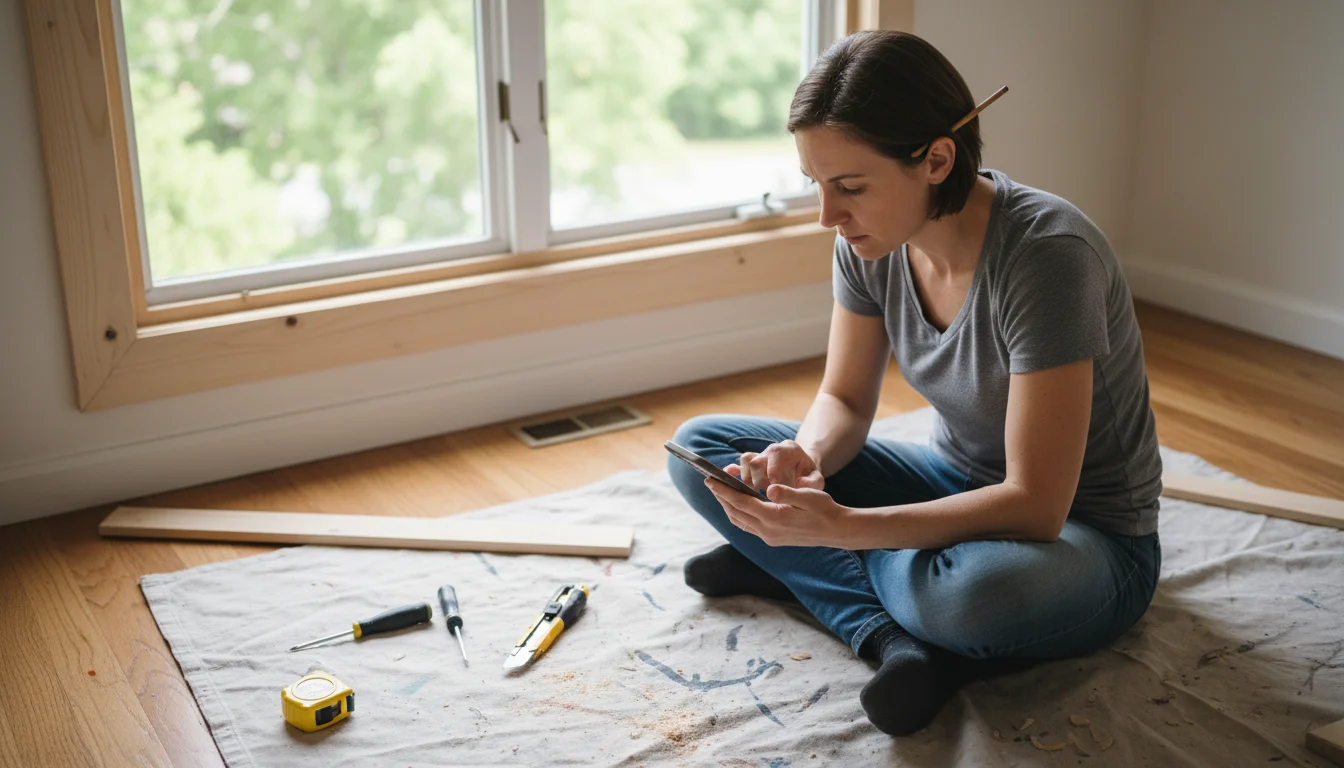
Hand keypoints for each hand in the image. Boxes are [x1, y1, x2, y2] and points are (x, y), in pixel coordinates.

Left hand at [704, 479, 851, 548]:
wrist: (837, 530)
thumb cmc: (824, 509)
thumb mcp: (808, 496)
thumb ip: (787, 492)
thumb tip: (770, 488)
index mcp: (774, 518)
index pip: (740, 502)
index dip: (723, 490)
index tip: (709, 479)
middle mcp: (768, 531)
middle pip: (735, 512)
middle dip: (721, 497)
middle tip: (711, 482)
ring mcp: (769, 537)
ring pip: (740, 521)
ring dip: (728, 506)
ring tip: (721, 492)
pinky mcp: (773, 539)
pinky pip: (748, 526)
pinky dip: (739, 514)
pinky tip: (738, 504)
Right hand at [730, 440, 823, 491]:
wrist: (803, 474)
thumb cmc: (809, 478)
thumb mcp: (816, 480)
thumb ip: (811, 483)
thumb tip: (800, 485)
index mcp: (790, 449)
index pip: (776, 453)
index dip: (773, 471)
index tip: (776, 489)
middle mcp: (772, 449)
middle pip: (757, 458)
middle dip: (757, 479)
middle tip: (763, 494)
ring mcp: (761, 456)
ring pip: (745, 461)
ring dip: (746, 480)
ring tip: (754, 494)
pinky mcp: (752, 466)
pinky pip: (738, 466)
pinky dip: (733, 474)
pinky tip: (729, 485)